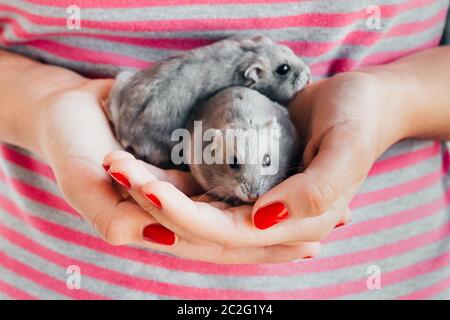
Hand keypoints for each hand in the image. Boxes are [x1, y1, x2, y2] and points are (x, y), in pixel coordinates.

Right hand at [33, 78, 316, 263]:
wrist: (69, 109)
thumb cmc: (69, 141)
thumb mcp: (80, 178)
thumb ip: (111, 215)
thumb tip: (164, 236)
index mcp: (151, 226)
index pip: (210, 242)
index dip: (254, 246)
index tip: (301, 242)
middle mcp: (172, 215)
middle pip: (232, 232)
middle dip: (278, 237)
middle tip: (326, 234)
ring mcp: (181, 190)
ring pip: (234, 208)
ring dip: (276, 213)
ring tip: (325, 210)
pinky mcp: (186, 166)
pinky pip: (226, 179)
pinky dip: (257, 181)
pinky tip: (286, 177)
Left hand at [110, 71, 404, 249]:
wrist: (360, 102)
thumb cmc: (359, 120)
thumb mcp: (348, 150)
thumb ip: (316, 191)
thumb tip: (264, 218)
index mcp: (294, 223)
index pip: (229, 233)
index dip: (185, 216)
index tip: (148, 188)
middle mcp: (268, 220)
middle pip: (201, 226)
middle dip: (155, 204)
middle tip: (118, 171)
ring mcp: (252, 201)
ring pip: (194, 210)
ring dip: (153, 193)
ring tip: (118, 166)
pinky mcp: (241, 180)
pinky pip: (200, 188)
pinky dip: (170, 180)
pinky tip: (140, 165)